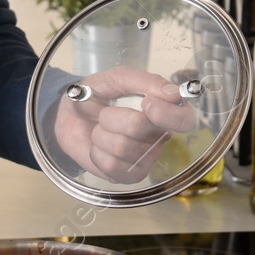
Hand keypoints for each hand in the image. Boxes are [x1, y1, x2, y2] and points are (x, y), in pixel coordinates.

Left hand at [51, 66, 196, 183]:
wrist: (70, 117)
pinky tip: (99, 148)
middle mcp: (160, 137)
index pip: (184, 119)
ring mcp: (146, 159)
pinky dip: (97, 153)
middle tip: (105, 114)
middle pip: (141, 128)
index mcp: (164, 110)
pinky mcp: (130, 176)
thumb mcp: (116, 78)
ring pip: (122, 147)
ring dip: (101, 135)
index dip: (167, 113)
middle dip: (113, 117)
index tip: (146, 103)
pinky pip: (113, 166)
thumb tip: (174, 93)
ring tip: (100, 130)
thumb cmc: (97, 95)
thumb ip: (143, 81)